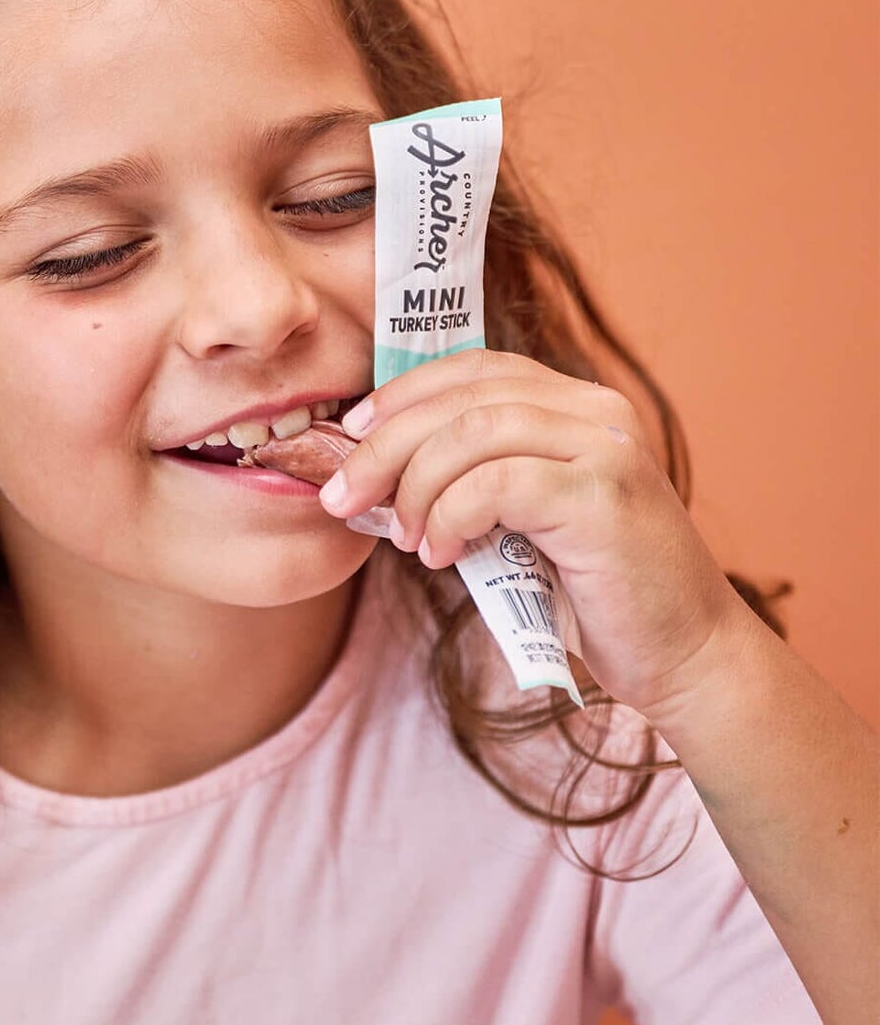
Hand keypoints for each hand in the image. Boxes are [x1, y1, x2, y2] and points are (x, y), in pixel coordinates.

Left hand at [320, 348, 753, 720]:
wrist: (683, 656)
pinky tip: (439, 555)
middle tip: (342, 494)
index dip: (404, 394)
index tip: (353, 434)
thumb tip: (374, 475)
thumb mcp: (522, 521)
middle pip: (462, 398)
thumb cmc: (593, 594)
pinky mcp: (602, 497)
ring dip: (415, 485)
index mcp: (577, 405)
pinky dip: (448, 517)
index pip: (474, 368)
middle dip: (385, 444)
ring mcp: (606, 449)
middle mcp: (597, 411)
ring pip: (472, 434)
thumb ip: (473, 482)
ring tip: (402, 536)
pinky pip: (495, 485)